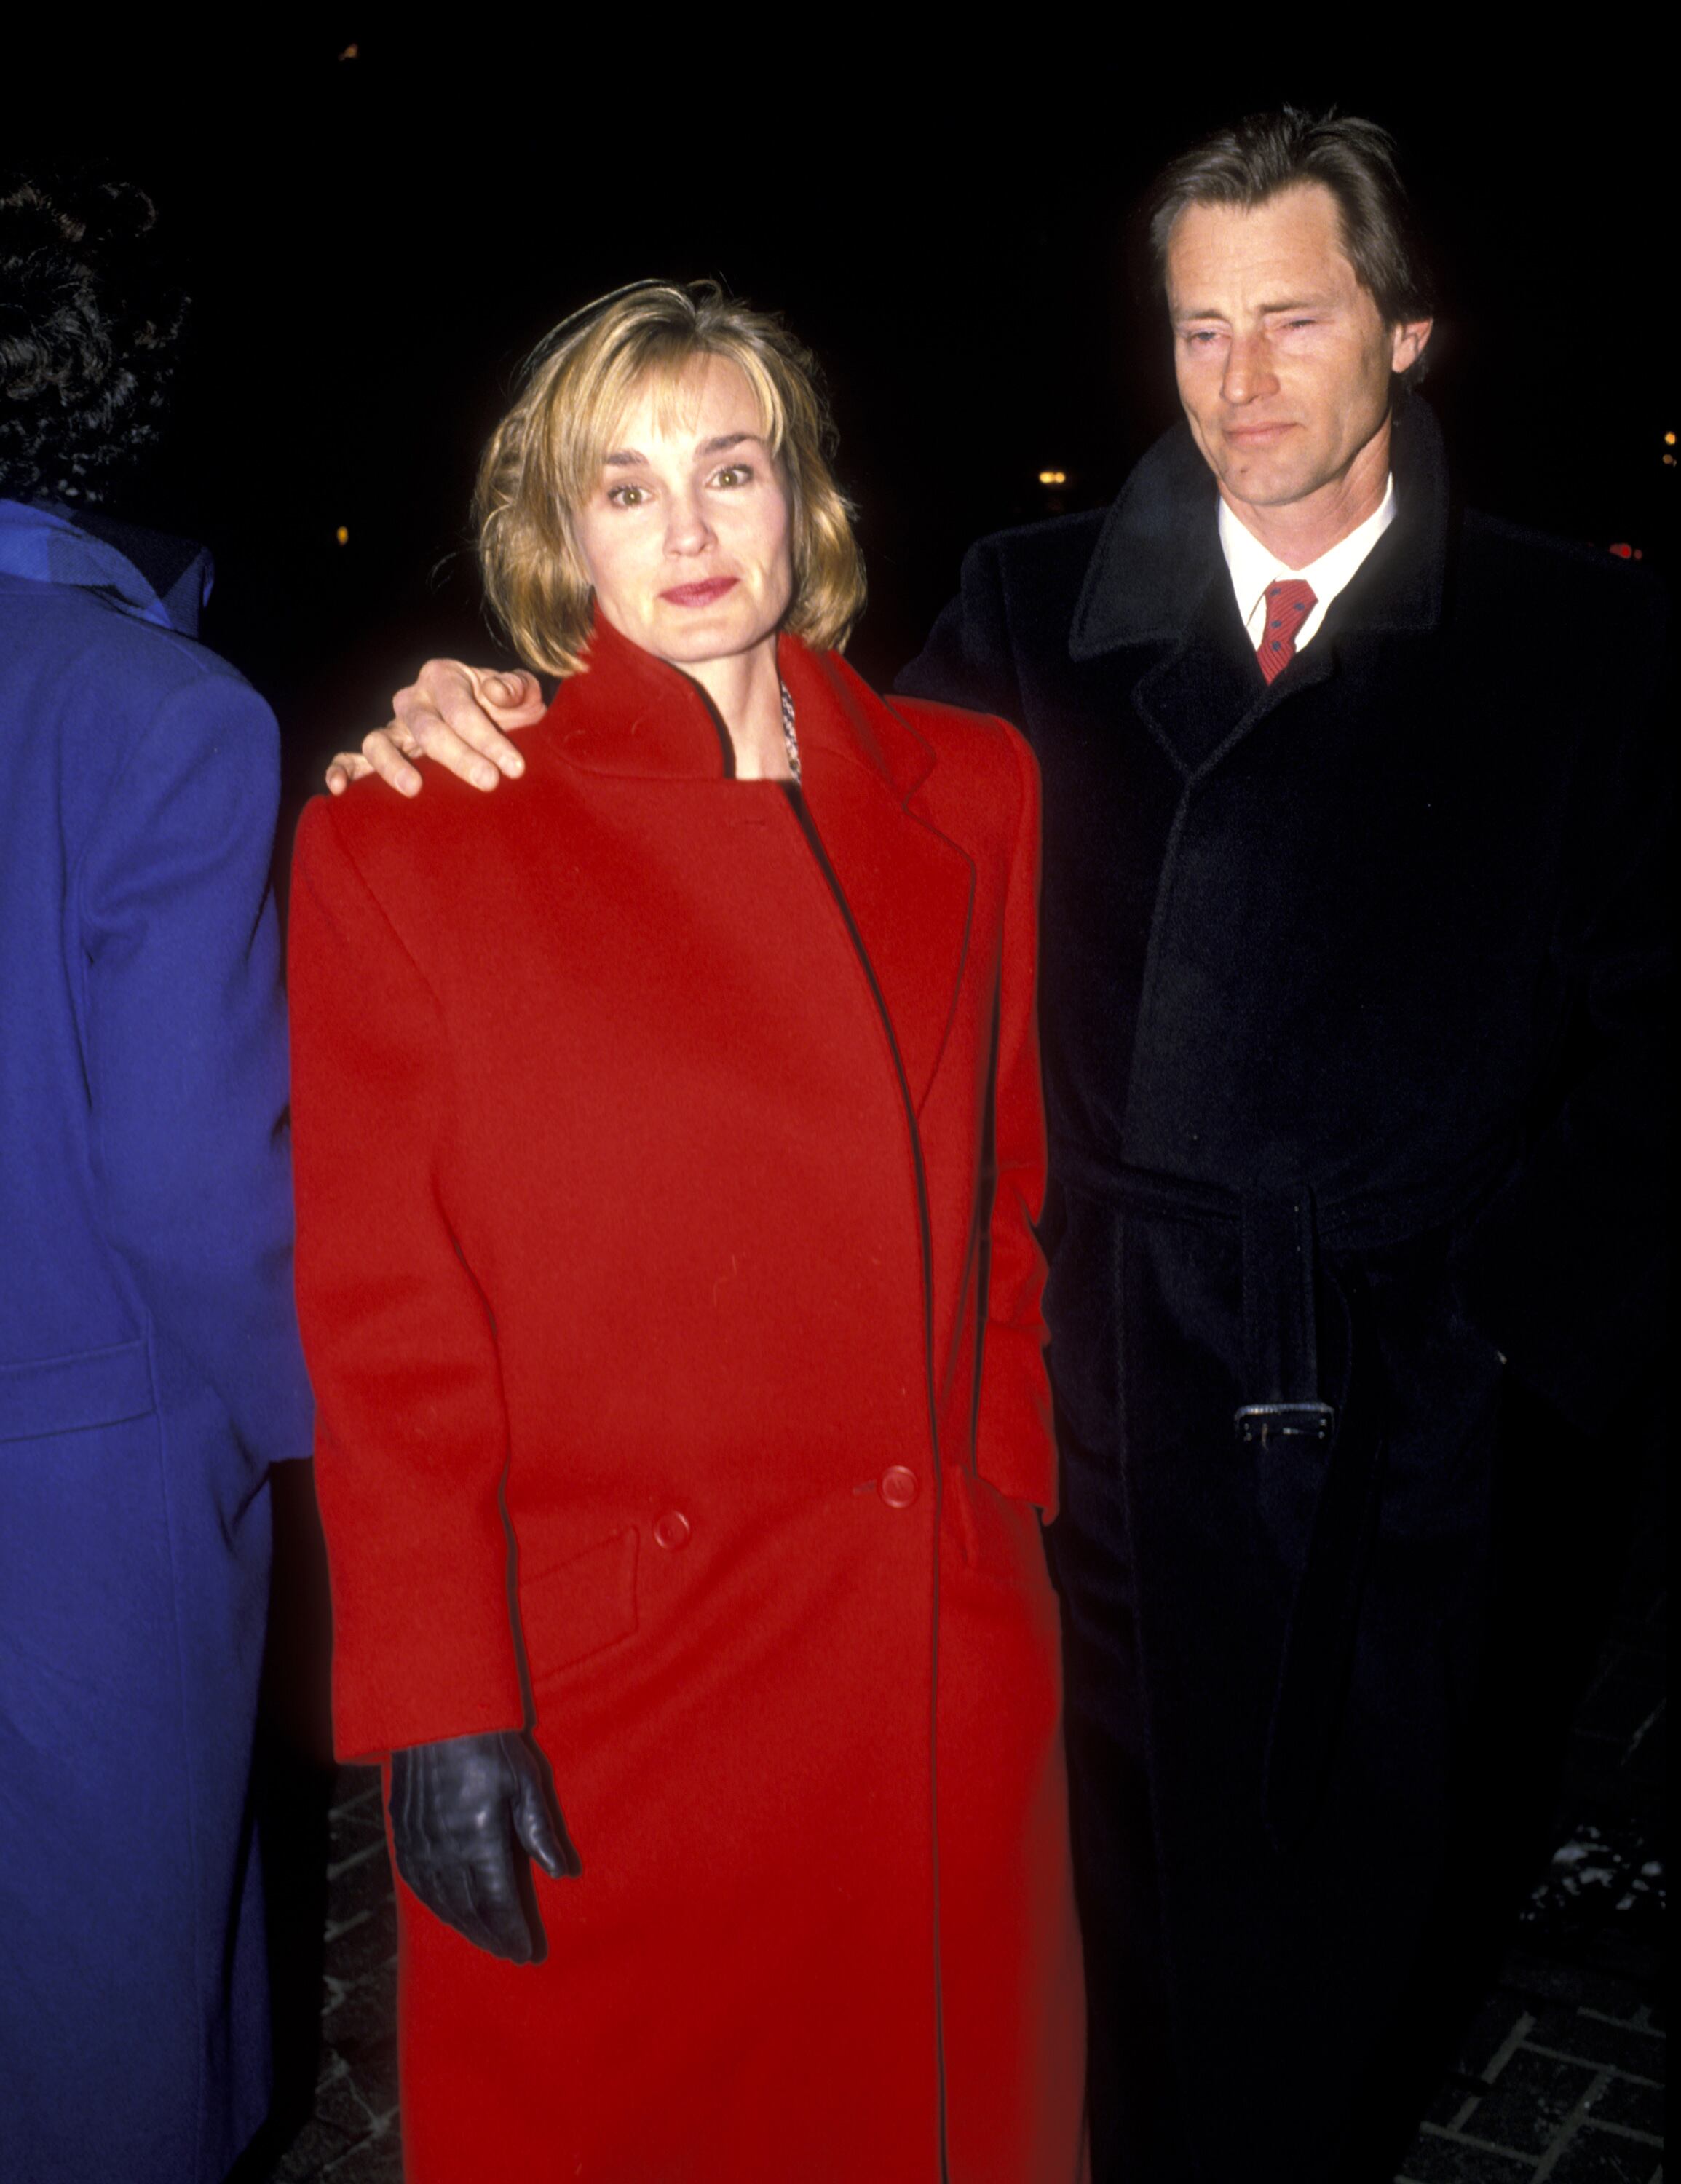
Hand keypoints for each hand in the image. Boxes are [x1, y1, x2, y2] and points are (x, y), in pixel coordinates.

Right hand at [325, 661, 546, 797]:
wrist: (497, 725)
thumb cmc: (508, 711)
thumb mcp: (522, 693)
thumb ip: (517, 687)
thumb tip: (498, 693)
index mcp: (443, 677)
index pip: (461, 708)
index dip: (488, 738)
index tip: (516, 767)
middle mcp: (412, 699)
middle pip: (427, 729)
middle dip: (459, 757)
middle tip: (489, 781)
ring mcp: (393, 727)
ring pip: (379, 741)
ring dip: (393, 765)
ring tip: (414, 788)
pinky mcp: (379, 754)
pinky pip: (352, 759)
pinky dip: (341, 770)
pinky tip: (340, 790)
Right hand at [389, 1728, 579, 1962]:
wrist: (437, 1717)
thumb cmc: (490, 1746)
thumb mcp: (525, 1782)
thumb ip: (540, 1831)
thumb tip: (562, 1873)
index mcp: (481, 1838)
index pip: (498, 1902)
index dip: (513, 1932)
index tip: (527, 1953)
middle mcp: (446, 1850)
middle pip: (470, 1910)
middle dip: (492, 1937)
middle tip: (510, 1954)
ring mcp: (420, 1846)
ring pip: (443, 1904)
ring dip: (465, 1927)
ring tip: (487, 1941)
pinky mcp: (403, 1837)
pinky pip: (418, 1886)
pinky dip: (437, 1907)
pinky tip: (450, 1914)